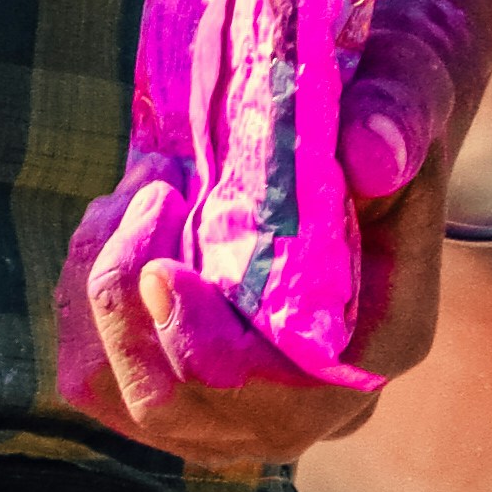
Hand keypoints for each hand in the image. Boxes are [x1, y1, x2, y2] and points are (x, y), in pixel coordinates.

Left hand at [52, 0, 470, 476]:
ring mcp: (238, 405)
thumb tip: (371, 156)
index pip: (287, 399)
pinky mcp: (179, 384)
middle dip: (129, 304)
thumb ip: (399, 113)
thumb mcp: (408, 84)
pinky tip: (117, 223)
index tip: (161, 268)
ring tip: (133, 195)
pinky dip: (83, 299)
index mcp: (380, 341)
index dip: (206, 350)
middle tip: (146, 192)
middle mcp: (310, 400)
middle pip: (182, 408)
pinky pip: (94, 378)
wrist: (344, 113)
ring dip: (101, 292)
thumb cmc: (378, 99)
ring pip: (126, 397)